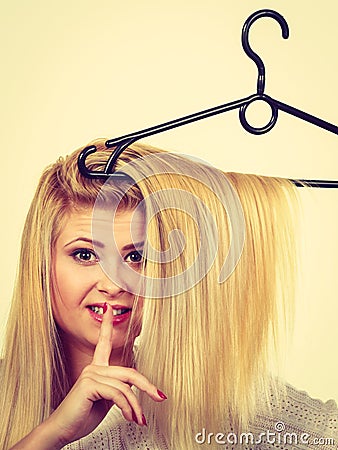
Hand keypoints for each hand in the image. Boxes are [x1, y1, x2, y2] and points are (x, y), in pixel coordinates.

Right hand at [46, 303, 165, 445]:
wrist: (62, 430)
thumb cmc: (81, 416)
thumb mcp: (105, 401)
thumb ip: (118, 389)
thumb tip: (134, 387)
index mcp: (96, 368)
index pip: (103, 342)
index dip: (107, 324)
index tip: (108, 308)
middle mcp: (93, 368)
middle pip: (129, 372)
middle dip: (147, 385)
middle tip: (159, 396)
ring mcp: (90, 374)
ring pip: (125, 386)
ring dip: (136, 406)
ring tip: (139, 419)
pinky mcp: (89, 384)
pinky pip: (118, 394)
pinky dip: (127, 408)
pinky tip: (128, 417)